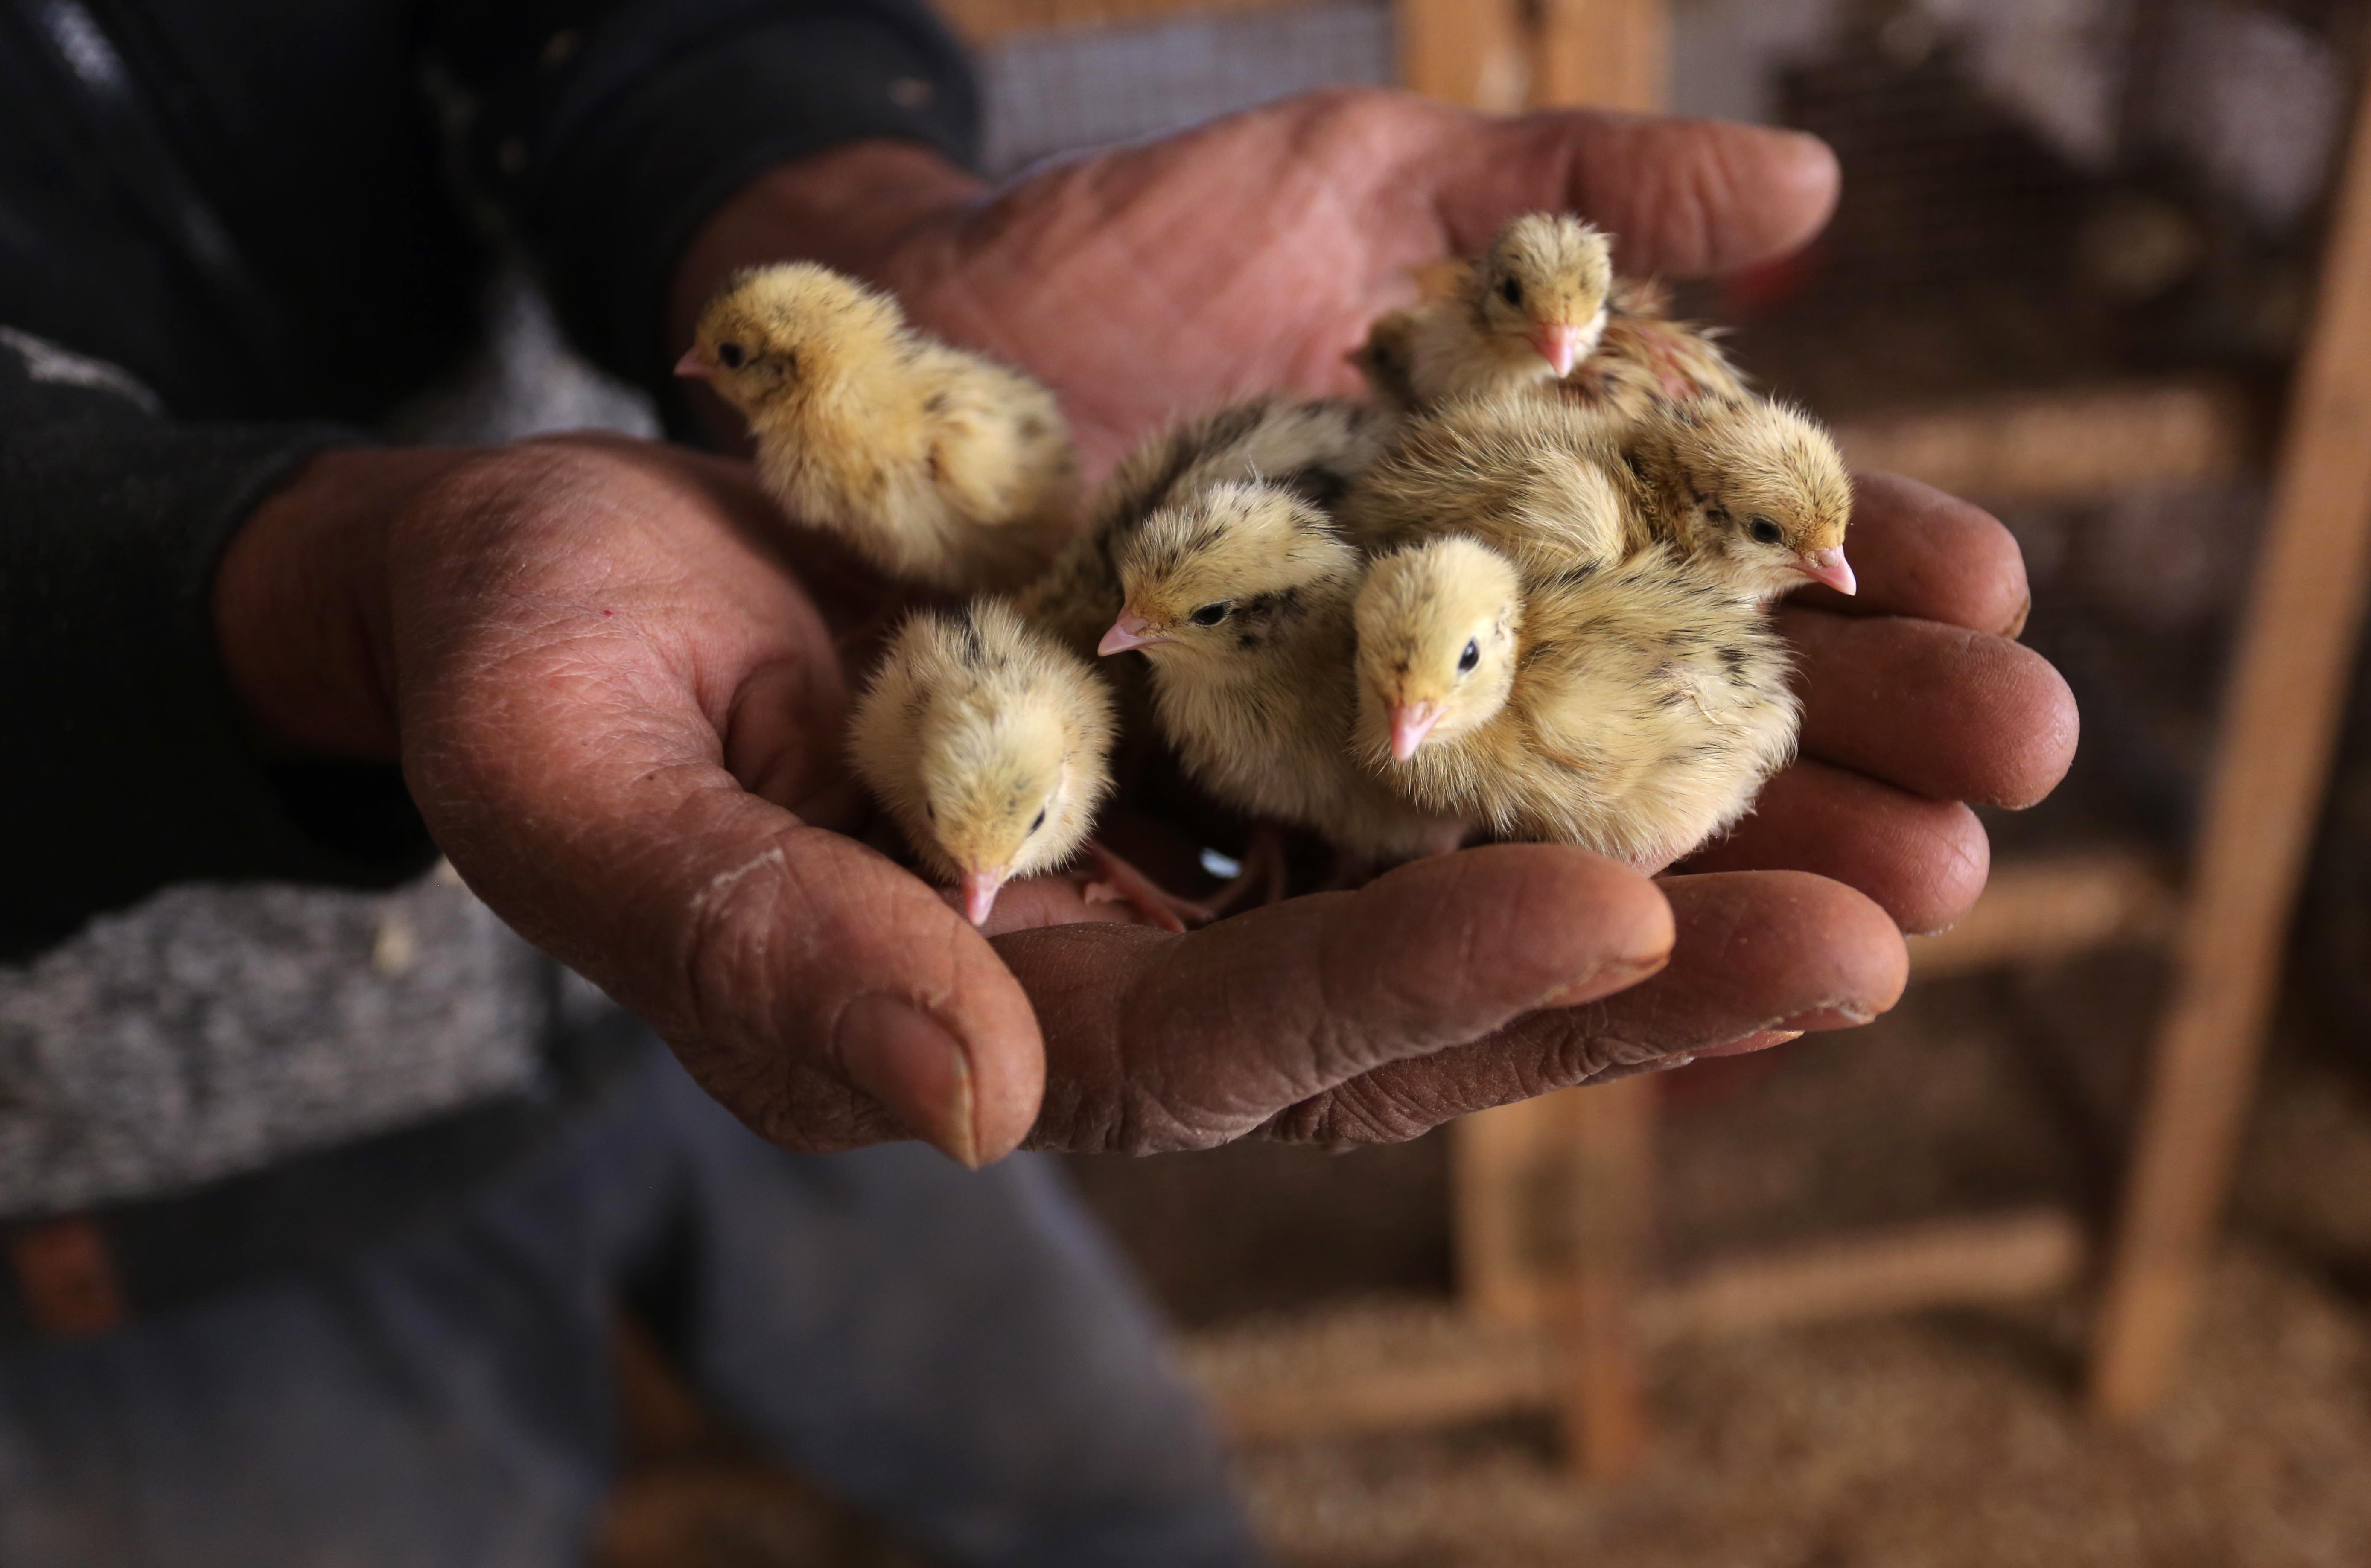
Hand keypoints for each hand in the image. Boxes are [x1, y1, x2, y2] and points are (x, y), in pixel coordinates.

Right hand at [218, 96, 2075, 1165]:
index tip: (1628, 911)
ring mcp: (1207, 843)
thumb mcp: (587, 785)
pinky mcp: (1242, 723)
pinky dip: (1602, 699)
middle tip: (1896, 909)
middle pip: (1426, 988)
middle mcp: (1141, 956)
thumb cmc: (540, 678)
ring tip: (1930, 801)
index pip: (1242, 1039)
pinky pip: (1449, 734)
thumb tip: (964, 1109)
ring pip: (1480, 867)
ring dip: (1705, 839)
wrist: (566, 573)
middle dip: (1658, 955)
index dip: (1425, 982)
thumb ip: (756, 950)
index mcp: (995, 1018)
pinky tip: (1774, 660)